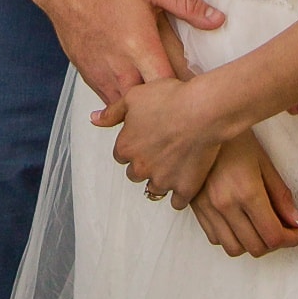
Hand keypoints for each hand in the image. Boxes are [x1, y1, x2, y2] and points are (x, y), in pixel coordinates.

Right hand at [15, 0, 223, 109]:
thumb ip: (187, 5)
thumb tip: (219, 20)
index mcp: (140, 48)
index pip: (169, 88)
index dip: (186, 96)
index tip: (200, 95)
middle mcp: (120, 68)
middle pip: (148, 108)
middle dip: (166, 110)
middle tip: (185, 109)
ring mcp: (101, 76)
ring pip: (126, 110)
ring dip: (143, 111)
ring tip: (163, 109)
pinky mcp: (88, 77)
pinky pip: (110, 101)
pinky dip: (124, 104)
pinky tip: (138, 97)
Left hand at [94, 73, 234, 207]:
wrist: (203, 111)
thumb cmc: (172, 100)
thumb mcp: (135, 97)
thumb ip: (112, 112)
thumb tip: (94, 119)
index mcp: (126, 147)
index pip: (121, 155)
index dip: (133, 147)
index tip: (145, 140)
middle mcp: (141, 167)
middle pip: (135, 174)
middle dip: (144, 165)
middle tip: (159, 151)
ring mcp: (162, 180)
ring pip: (154, 189)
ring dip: (160, 180)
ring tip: (173, 167)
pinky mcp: (184, 188)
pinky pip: (177, 202)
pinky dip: (180, 195)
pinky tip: (184, 185)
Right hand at [190, 128, 297, 256]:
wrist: (200, 127)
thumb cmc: (235, 139)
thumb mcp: (264, 162)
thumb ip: (281, 195)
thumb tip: (296, 221)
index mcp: (246, 192)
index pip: (273, 236)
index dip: (291, 239)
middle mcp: (225, 205)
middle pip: (256, 247)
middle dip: (275, 243)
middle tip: (285, 230)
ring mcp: (208, 209)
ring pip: (233, 249)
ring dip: (252, 244)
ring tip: (262, 228)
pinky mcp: (196, 209)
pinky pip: (215, 239)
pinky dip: (231, 238)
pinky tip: (241, 223)